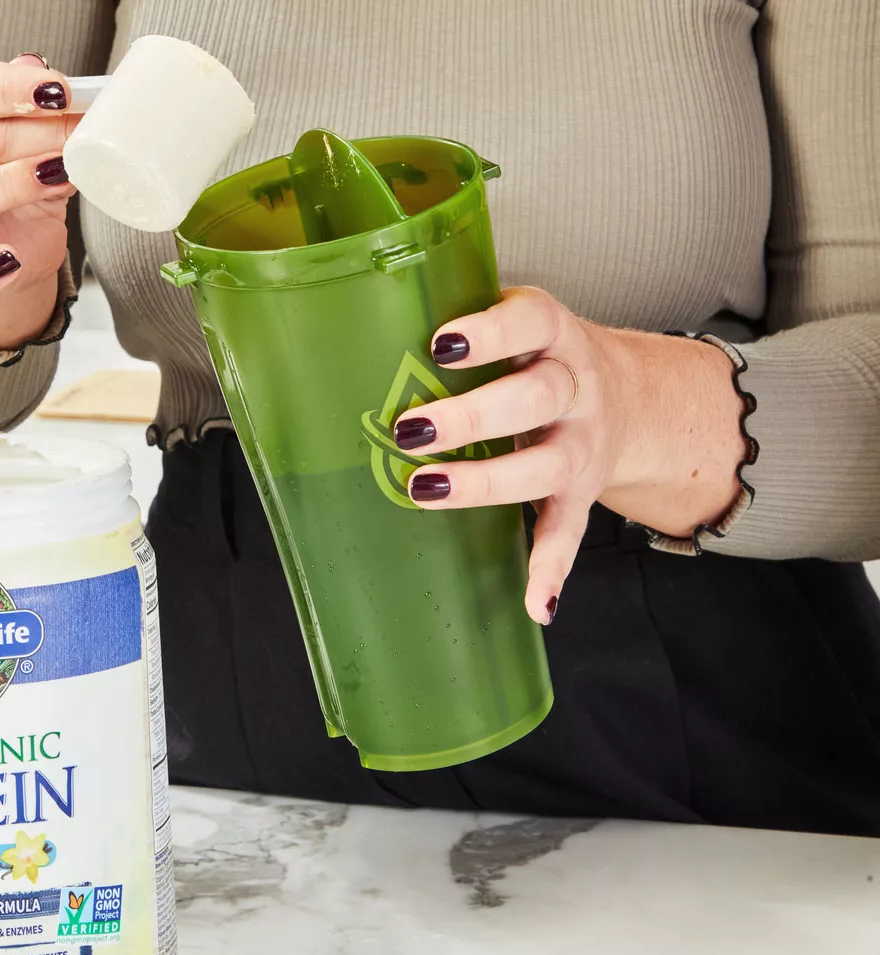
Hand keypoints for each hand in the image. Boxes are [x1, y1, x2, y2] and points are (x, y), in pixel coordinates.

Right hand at [0, 54, 77, 347]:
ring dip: (8, 185)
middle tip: (79, 135)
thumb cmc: (18, 175)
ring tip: (57, 176)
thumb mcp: (31, 132)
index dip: (6, 87)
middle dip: (29, 136)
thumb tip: (38, 69)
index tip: (58, 92)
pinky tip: (8, 260)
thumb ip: (32, 103)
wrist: (15, 245)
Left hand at [393, 287, 743, 624]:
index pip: (528, 322)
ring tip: (426, 490)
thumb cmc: (534, 353)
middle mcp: (576, 385)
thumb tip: (357, 323)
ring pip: (545, 463)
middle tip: (410, 429)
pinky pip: (569, 529)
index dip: (489, 332)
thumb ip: (460, 319)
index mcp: (552, 333)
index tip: (441, 344)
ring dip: (488, 482)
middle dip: (473, 416)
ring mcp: (583, 442)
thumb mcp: (514, 320)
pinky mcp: (583, 490)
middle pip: (534, 397)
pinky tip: (535, 601)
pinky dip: (552, 567)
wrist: (629, 391)